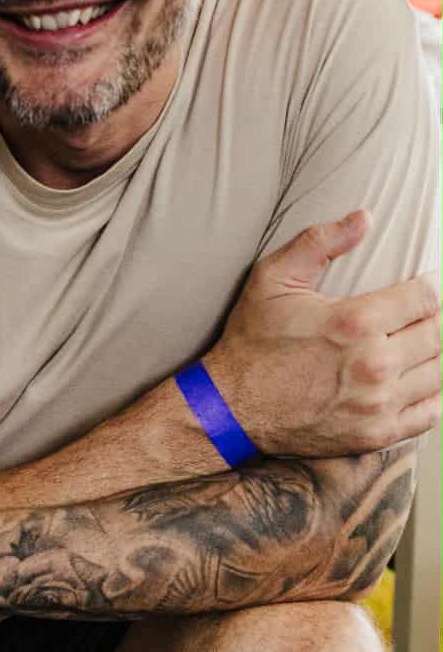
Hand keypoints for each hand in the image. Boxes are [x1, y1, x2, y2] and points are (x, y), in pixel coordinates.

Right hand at [206, 211, 440, 456]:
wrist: (231, 408)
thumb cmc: (251, 341)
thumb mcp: (272, 279)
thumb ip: (319, 242)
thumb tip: (364, 217)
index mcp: (354, 322)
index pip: (427, 297)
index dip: (432, 286)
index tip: (426, 284)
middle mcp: (374, 365)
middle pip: (440, 334)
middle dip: (437, 318)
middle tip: (423, 313)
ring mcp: (378, 404)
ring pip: (440, 372)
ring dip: (438, 353)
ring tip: (422, 342)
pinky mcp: (376, 434)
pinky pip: (430, 413)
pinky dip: (436, 393)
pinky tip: (422, 379)